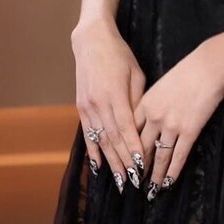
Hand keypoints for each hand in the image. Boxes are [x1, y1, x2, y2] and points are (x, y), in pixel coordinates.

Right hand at [72, 20, 146, 194]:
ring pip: (101, 140)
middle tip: (133, 182)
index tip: (142, 167)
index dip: (133, 149)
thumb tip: (142, 126)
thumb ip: (138, 100)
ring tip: (119, 180)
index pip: (126, 128)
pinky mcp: (81, 107)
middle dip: (124, 162)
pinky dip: (93, 151)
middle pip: (113, 139)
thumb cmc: (119, 55)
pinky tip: (97, 166)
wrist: (91, 41)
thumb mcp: (135, 73)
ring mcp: (87, 106)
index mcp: (114, 94)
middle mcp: (98, 103)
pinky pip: (87, 133)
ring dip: (110, 162)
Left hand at [132, 41, 223, 199]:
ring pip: (159, 156)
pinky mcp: (189, 131)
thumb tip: (146, 120)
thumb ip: (151, 103)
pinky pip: (178, 156)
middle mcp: (154, 117)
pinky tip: (169, 182)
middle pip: (141, 148)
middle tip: (133, 181)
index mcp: (145, 104)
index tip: (122, 162)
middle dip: (136, 167)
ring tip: (150, 189)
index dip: (125, 150)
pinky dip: (172, 172)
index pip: (129, 133)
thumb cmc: (186, 71)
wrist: (208, 67)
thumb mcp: (160, 84)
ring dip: (154, 175)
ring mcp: (171, 125)